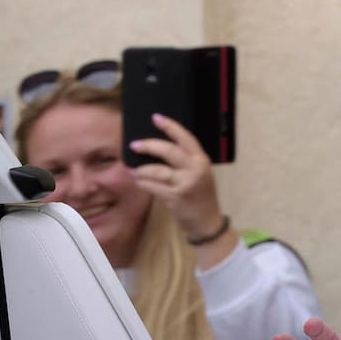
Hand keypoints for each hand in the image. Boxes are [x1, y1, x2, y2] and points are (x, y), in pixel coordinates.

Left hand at [128, 113, 223, 237]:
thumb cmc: (200, 196)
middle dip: (149, 146)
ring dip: (142, 169)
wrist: (207, 222)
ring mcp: (185, 183)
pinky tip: (138, 181)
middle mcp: (195, 169)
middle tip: (134, 145)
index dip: (170, 126)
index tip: (155, 117)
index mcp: (201, 160)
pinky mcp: (176, 196)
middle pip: (168, 150)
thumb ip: (185, 162)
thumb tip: (157, 148)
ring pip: (157, 170)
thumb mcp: (198, 175)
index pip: (185, 138)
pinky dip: (143, 183)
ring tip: (133, 169)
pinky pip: (153, 186)